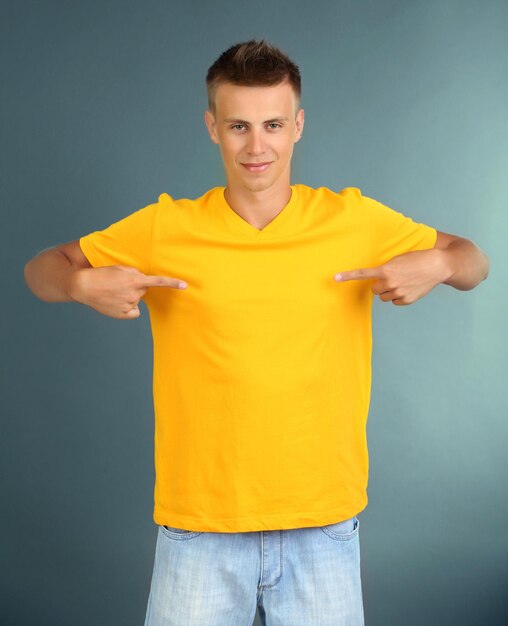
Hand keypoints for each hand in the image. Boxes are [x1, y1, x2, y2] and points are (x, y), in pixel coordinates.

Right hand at [69, 265, 186, 318]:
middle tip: (119, 283)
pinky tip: (115, 303)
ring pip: (136, 299)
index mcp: (135, 280)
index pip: (158, 281)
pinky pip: (133, 311)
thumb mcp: (119, 268)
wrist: (82, 286)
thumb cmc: (101, 275)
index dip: (172, 283)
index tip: (185, 285)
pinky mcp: (124, 314)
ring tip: (113, 292)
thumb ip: (134, 273)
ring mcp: (129, 305)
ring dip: (128, 296)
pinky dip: (126, 308)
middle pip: (143, 289)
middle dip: (135, 286)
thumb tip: (142, 282)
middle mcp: (134, 293)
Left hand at [334, 249, 448, 305]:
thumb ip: (386, 269)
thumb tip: (379, 280)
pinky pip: (395, 301)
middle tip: (392, 277)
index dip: (348, 276)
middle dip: (380, 285)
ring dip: (389, 291)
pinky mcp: (406, 300)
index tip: (335, 277)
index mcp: (386, 270)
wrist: (439, 265)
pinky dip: (399, 297)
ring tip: (404, 281)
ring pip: (384, 297)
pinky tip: (409, 288)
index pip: (363, 274)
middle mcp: (390, 283)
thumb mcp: (399, 259)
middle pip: (375, 289)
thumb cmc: (418, 259)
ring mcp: (398, 293)